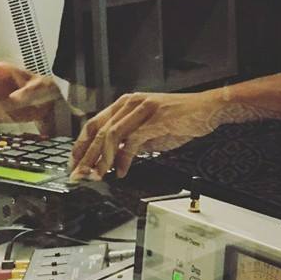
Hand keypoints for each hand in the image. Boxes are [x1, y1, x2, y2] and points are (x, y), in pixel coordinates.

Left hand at [70, 90, 219, 179]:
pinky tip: (121, 171)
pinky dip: (123, 159)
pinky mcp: (154, 121)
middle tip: (78, 175)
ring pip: (111, 136)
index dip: (81, 145)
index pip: (94, 123)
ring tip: (96, 176)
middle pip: (98, 131)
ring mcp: (142, 111)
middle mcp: (131, 104)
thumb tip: (114, 159)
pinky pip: (131, 142)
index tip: (74, 163)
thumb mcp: (150, 128)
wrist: (206, 109)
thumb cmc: (181, 117)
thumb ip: (131, 139)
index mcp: (127, 103)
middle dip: (85, 156)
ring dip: (100, 159)